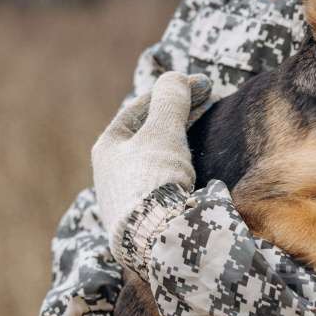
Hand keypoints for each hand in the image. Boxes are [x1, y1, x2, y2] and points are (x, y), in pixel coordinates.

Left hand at [91, 72, 210, 240]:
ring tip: (205, 134)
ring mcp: (127, 199)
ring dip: (180, 142)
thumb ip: (170, 100)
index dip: (174, 91)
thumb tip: (175, 77)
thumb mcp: (162, 131)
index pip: (141, 108)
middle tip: (208, 101)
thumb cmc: (154, 179)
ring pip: (156, 160)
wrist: (156, 238)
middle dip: (178, 116)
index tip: (204, 83)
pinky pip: (164, 184)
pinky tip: (197, 170)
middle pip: (148, 133)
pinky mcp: (144, 221)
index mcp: (108, 147)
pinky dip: (181, 168)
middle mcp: (111, 173)